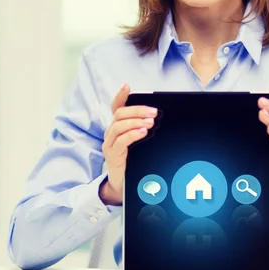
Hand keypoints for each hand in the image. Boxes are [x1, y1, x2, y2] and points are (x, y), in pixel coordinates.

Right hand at [99, 84, 156, 204]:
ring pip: (118, 125)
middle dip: (137, 109)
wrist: (123, 183)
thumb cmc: (134, 159)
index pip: (116, 106)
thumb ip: (145, 128)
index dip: (121, 95)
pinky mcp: (112, 155)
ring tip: (151, 122)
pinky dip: (132, 134)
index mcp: (118, 126)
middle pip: (119, 113)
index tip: (127, 86)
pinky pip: (120, 141)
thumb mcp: (140, 141)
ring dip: (136, 121)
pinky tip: (143, 132)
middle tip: (154, 111)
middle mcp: (111, 132)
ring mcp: (110, 143)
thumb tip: (158, 116)